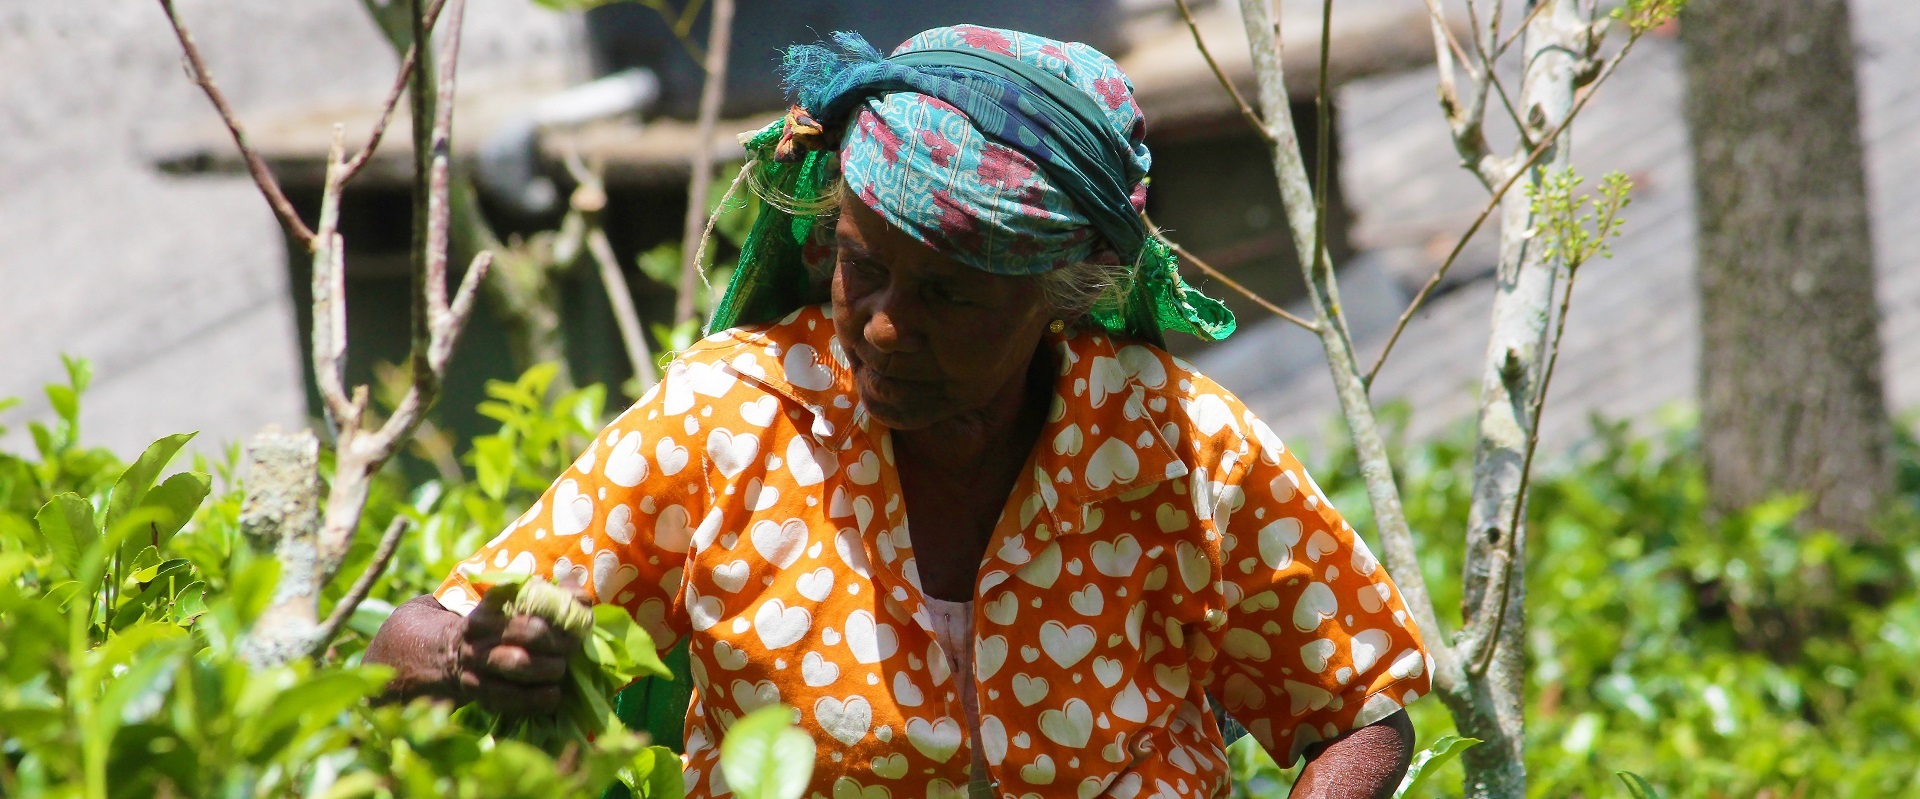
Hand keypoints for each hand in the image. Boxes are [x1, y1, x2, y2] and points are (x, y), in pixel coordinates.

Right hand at [454, 582, 589, 716]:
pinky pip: (509, 697)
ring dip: (548, 669)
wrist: (461, 654)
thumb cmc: (507, 626)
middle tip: (573, 649)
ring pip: (517, 664)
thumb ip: (558, 597)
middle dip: (558, 643)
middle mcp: (478, 630)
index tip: (577, 626)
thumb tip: (582, 601)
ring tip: (561, 670)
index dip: (559, 616)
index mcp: (493, 604)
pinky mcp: (474, 689)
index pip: (531, 604)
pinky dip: (537, 698)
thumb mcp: (528, 606)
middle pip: (527, 634)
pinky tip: (553, 695)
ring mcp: (473, 660)